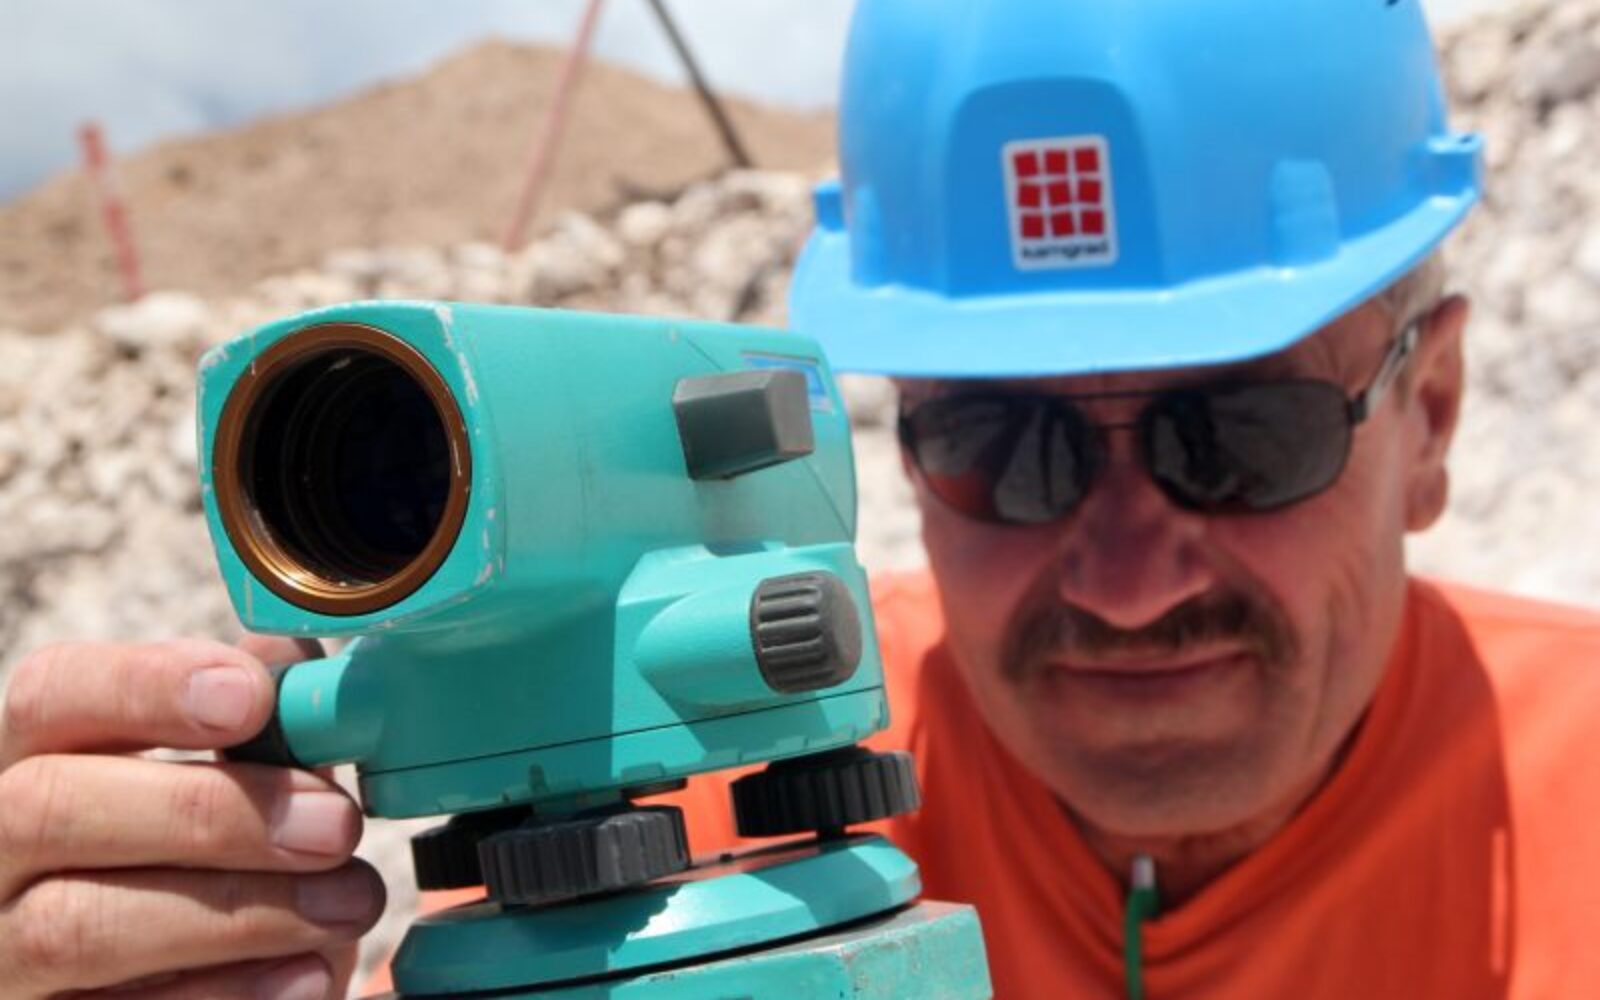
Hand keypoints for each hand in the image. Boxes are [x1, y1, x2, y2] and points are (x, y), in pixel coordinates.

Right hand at [0, 636, 384, 998]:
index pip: (50, 694)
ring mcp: (1, 954)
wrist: (193, 985)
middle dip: (209, 812)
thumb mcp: (228, 784)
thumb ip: (254, 723)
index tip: (251, 698)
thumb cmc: (211, 865)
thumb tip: (295, 665)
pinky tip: (306, 974)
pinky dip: (224, 995)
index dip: (146, 686)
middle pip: (51, 807)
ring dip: (238, 911)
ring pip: (78, 924)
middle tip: (336, 824)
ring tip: (349, 900)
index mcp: (34, 761)